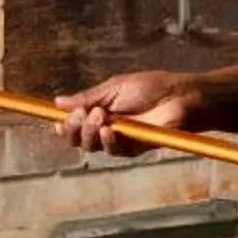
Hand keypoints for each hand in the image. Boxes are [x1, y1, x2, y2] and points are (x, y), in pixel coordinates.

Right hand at [54, 70, 205, 156]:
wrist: (181, 96)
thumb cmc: (153, 88)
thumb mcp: (115, 87)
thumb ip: (88, 97)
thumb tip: (58, 102)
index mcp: (100, 112)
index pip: (75, 125)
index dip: (63, 125)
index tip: (57, 120)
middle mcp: (107, 128)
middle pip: (78, 139)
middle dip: (73, 128)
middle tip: (81, 114)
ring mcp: (120, 140)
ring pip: (92, 146)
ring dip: (90, 132)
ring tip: (100, 115)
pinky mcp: (135, 148)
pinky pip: (114, 150)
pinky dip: (107, 141)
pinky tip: (109, 129)